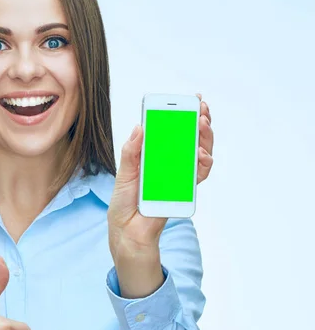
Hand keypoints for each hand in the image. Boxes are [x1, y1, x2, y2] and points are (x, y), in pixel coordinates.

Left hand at [107, 93, 213, 256]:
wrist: (127, 229)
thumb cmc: (125, 201)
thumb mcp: (124, 173)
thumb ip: (132, 152)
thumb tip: (139, 127)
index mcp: (154, 154)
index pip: (173, 130)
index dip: (184, 115)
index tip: (193, 99)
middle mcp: (170, 162)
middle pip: (191, 138)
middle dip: (199, 121)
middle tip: (201, 109)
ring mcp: (179, 175)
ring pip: (200, 153)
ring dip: (205, 138)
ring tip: (202, 125)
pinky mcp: (184, 190)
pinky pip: (199, 175)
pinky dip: (203, 164)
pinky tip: (202, 155)